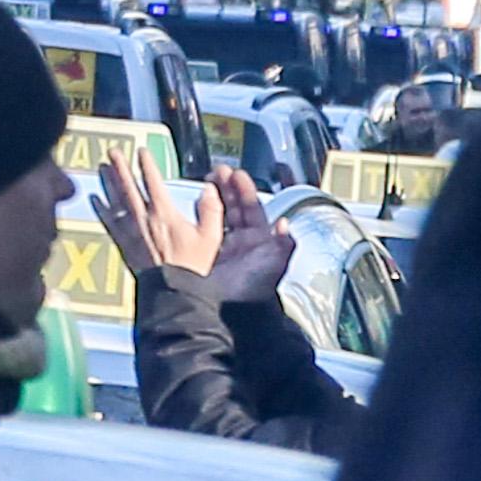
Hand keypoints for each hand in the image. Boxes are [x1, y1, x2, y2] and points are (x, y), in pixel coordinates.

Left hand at [92, 150, 226, 282]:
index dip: (147, 165)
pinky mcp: (124, 243)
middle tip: (113, 151)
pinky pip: (109, 222)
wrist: (172, 291)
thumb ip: (212, 210)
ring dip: (109, 183)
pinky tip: (94, 198)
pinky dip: (101, 209)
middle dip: (121, 167)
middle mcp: (143, 218)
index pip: (153, 182)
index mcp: (164, 213)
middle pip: (129, 187)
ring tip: (102, 167)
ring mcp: (131, 231)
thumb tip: (209, 188)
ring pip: (116, 201)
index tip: (141, 151)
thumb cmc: (192, 265)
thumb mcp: (211, 237)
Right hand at [202, 164, 296, 304]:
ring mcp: (220, 248)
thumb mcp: (276, 262)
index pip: (252, 209)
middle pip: (233, 208)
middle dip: (227, 187)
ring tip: (207, 180)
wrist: (228, 308)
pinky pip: (200, 228)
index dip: (245, 190)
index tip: (236, 174)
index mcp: (258, 243)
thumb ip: (284, 243)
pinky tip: (196, 203)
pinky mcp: (202, 254)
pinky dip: (199, 214)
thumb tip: (284, 224)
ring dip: (213, 196)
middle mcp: (240, 244)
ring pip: (217, 214)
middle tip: (218, 171)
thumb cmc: (253, 288)